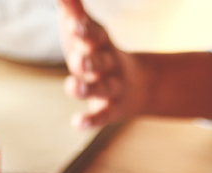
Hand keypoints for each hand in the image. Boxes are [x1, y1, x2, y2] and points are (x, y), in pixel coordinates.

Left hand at [57, 0, 146, 128]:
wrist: (139, 85)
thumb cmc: (99, 52)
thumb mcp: (87, 32)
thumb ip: (74, 11)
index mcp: (102, 43)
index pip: (95, 34)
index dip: (85, 30)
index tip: (73, 23)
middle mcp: (109, 63)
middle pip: (100, 60)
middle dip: (88, 60)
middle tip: (75, 59)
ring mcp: (113, 87)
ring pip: (102, 87)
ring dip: (87, 88)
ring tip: (72, 87)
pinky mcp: (112, 109)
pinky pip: (103, 115)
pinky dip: (91, 120)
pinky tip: (77, 123)